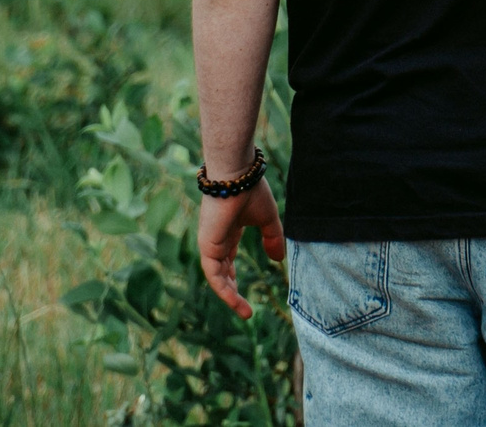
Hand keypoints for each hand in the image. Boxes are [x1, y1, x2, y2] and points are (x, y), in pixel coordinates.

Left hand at [198, 180, 286, 317]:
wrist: (236, 175)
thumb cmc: (251, 190)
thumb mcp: (267, 219)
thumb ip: (272, 238)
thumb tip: (278, 260)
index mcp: (228, 231)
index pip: (227, 261)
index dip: (234, 279)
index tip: (245, 295)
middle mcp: (216, 239)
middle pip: (221, 272)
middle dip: (232, 292)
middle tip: (245, 310)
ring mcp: (210, 243)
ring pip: (217, 277)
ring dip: (229, 296)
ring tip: (245, 311)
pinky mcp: (207, 245)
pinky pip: (213, 274)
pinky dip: (223, 289)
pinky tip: (235, 299)